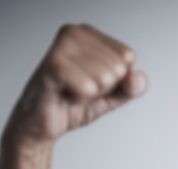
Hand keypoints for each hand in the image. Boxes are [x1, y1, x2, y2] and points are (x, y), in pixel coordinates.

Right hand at [2, 24, 147, 148]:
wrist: (39, 125)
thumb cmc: (71, 104)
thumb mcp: (112, 96)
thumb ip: (131, 87)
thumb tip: (137, 78)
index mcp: (88, 33)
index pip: (127, 57)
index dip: (115, 80)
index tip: (91, 83)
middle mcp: (74, 33)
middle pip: (119, 67)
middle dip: (103, 88)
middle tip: (78, 90)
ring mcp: (62, 47)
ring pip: (106, 77)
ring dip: (91, 94)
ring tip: (71, 92)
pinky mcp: (52, 67)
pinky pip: (89, 87)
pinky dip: (81, 99)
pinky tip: (65, 96)